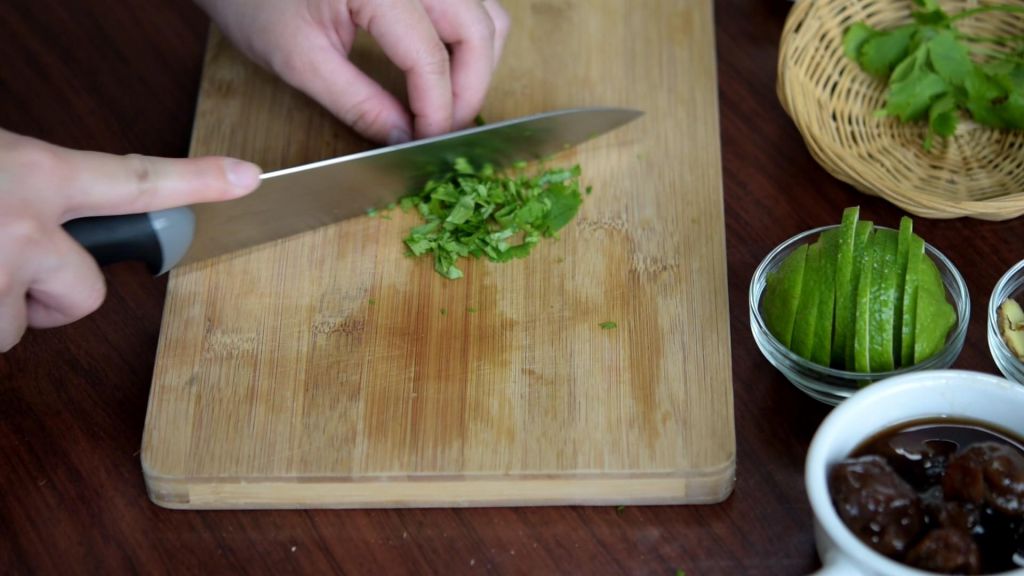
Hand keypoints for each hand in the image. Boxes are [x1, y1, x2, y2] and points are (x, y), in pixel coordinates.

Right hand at [0, 128, 261, 351]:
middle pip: (90, 291)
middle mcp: (29, 225)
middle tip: (1, 267)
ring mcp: (1, 272)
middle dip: (51, 296)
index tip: (248, 178)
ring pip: (25, 322)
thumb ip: (30, 183)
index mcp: (38, 174)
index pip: (137, 181)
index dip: (198, 183)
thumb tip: (42, 202)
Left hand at [196, 0, 509, 143]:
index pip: (430, 56)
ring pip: (486, 15)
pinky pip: (472, 4)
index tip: (430, 145)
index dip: (438, 109)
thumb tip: (404, 139)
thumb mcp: (300, 60)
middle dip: (470, 89)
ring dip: (477, 63)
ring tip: (448, 104)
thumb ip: (357, 102)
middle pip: (478, 30)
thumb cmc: (255, 0)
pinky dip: (469, 40)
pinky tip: (446, 71)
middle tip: (446, 131)